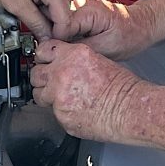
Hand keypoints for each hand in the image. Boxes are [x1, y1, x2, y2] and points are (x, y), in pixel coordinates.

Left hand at [0, 0, 72, 38]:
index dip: (55, 33)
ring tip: (26, 2)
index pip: (65, 18)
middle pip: (64, 9)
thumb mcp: (15, 4)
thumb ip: (35, 24)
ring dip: (46, 6)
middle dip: (49, 19)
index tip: (48, 41)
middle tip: (30, 20)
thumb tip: (45, 37)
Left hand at [29, 39, 146, 141]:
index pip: (43, 50)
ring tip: (62, 98)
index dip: (44, 57)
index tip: (44, 61)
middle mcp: (62, 73)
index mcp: (72, 55)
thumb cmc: (121, 87)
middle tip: (52, 82)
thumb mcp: (97, 59)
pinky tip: (74, 109)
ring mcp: (58, 96)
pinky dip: (61, 111)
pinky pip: (52, 112)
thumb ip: (74, 60)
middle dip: (42, 78)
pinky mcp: (61, 115)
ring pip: (38, 94)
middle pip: (35, 73)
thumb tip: (62, 63)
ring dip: (47, 96)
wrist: (129, 109)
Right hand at [61, 0, 156, 59]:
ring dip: (65, 39)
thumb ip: (81, 48)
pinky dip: (70, 36)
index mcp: (88, 10)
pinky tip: (81, 43)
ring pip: (59, 24)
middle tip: (73, 55)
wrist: (140, 26)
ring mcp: (79, 6)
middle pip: (56, 24)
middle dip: (61, 42)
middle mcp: (81, 3)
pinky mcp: (79, 12)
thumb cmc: (130, 35)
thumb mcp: (107, 48)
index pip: (58, 27)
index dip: (59, 44)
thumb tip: (60, 52)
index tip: (64, 55)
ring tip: (81, 48)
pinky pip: (66, 25)